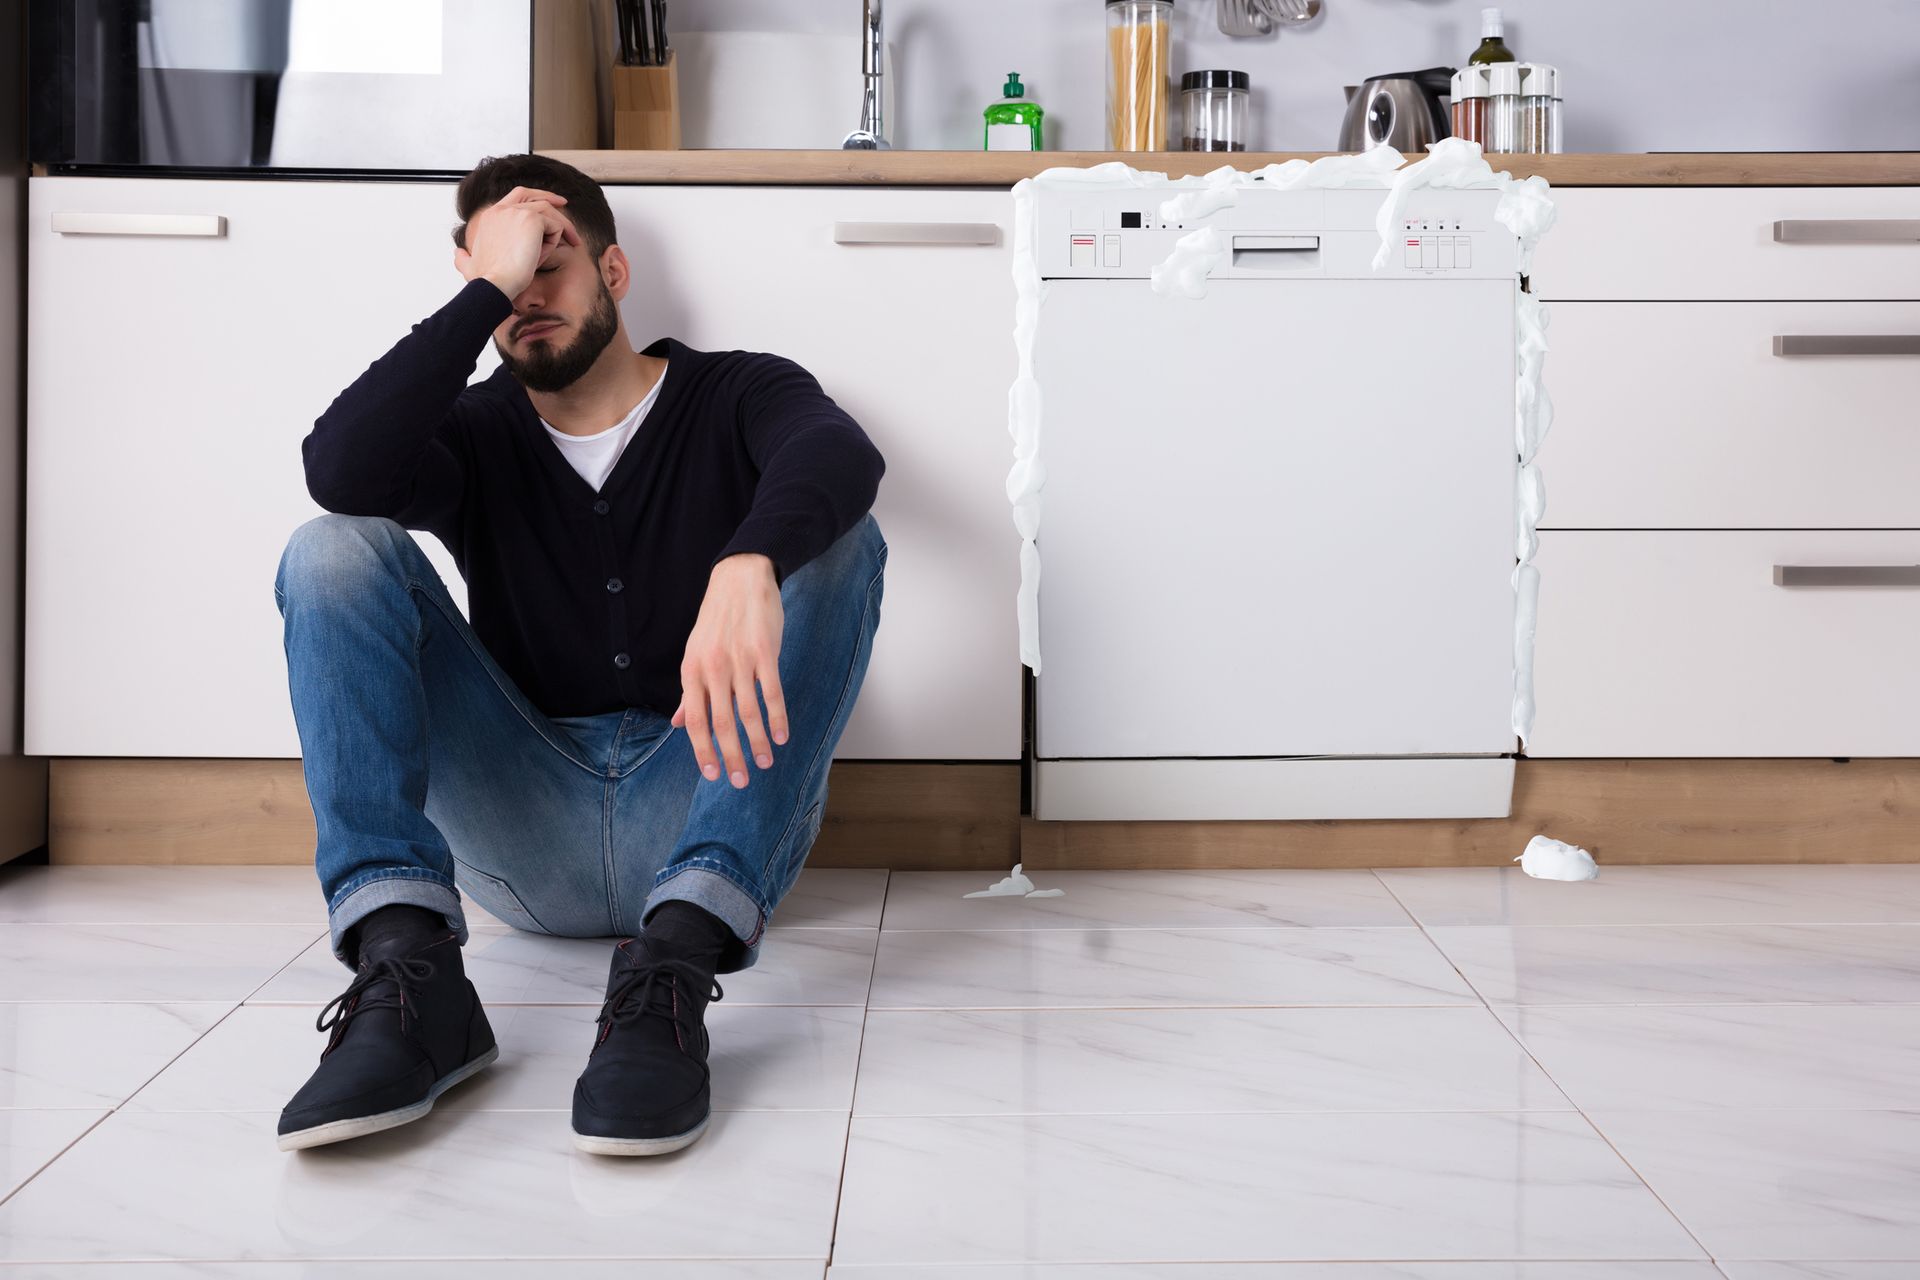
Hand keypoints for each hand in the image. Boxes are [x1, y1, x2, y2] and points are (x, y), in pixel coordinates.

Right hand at [453, 186, 581, 299]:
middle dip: (550, 198)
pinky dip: (556, 240)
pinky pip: (555, 226)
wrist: (494, 285)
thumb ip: (463, 257)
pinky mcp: (532, 220)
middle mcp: (502, 209)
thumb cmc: (484, 281)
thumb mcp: (468, 265)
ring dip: (561, 227)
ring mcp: (517, 212)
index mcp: (490, 216)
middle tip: (564, 205)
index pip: (515, 197)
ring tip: (570, 243)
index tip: (548, 206)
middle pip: (532, 195)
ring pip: (548, 212)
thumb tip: (458, 254)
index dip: (533, 198)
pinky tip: (547, 255)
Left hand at [671, 554, 787, 788]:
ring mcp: (739, 660)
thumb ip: (690, 692)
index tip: (713, 774)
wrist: (739, 579)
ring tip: (764, 764)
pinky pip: (771, 692)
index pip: (696, 721)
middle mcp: (713, 668)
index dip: (703, 751)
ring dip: (757, 742)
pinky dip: (777, 717)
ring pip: (748, 712)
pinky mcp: (764, 652)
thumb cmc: (717, 620)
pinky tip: (781, 736)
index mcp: (692, 672)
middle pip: (721, 723)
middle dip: (731, 756)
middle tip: (740, 781)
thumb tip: (679, 724)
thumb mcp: (695, 654)